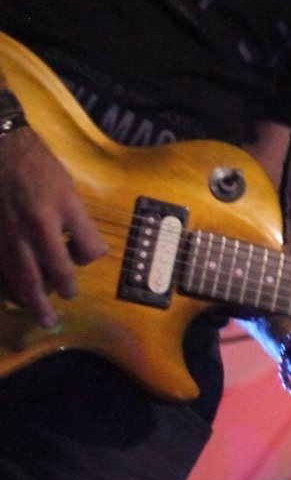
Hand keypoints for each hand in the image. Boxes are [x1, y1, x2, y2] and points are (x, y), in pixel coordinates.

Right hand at [0, 128, 106, 326]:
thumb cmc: (36, 164)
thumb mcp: (66, 185)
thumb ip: (73, 217)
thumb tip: (76, 247)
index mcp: (64, 207)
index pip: (89, 246)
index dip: (91, 256)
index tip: (86, 257)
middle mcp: (38, 224)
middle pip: (56, 269)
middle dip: (64, 290)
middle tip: (67, 300)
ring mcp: (10, 233)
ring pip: (24, 277)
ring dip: (35, 300)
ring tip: (43, 315)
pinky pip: (2, 270)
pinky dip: (9, 286)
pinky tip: (15, 296)